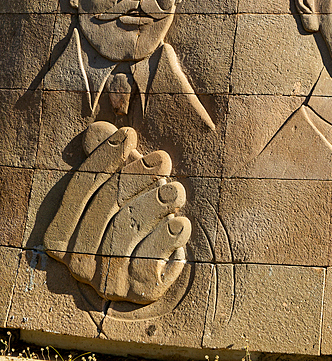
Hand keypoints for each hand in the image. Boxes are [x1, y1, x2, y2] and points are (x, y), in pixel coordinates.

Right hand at [44, 122, 190, 303]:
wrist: (162, 266)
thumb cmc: (137, 216)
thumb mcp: (121, 189)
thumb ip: (108, 162)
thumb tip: (99, 129)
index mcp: (61, 235)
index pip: (79, 189)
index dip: (104, 158)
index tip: (129, 134)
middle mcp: (77, 262)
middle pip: (106, 206)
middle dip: (138, 176)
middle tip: (163, 160)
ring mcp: (107, 281)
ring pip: (128, 229)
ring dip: (158, 202)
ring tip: (176, 192)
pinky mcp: (139, 291)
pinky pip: (152, 257)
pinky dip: (170, 234)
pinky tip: (181, 223)